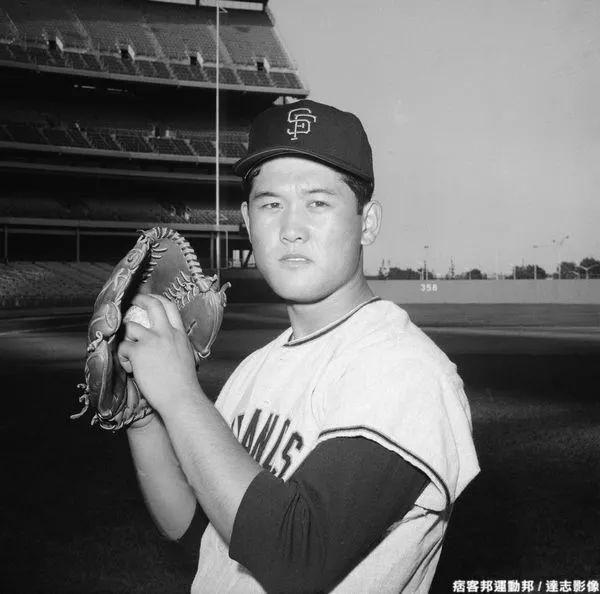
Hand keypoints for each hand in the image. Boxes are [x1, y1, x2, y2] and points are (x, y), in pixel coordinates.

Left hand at [118, 294, 199, 414]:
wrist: (181, 397)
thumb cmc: (184, 383)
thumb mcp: (187, 356)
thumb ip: (177, 345)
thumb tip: (171, 342)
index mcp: (179, 334)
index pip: (170, 307)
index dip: (157, 299)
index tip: (150, 298)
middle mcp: (166, 333)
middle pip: (152, 305)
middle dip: (139, 300)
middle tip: (131, 302)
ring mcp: (152, 341)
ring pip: (130, 326)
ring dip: (126, 337)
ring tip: (129, 352)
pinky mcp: (138, 352)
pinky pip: (123, 348)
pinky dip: (124, 358)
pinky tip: (132, 369)